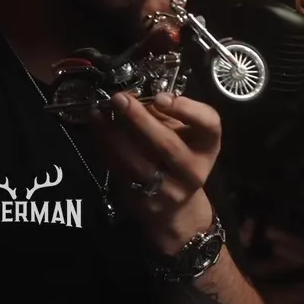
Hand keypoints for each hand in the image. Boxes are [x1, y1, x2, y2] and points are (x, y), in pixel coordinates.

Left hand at [90, 92, 222, 253]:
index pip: (209, 124)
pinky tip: (95, 134)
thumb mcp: (182, 133)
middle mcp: (193, 170)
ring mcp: (169, 191)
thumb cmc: (177, 156)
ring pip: (137, 162)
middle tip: (118, 99)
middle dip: (139, 119)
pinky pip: (119, 174)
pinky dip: (104, 151)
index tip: (160, 97)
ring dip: (112, 135)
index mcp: (207, 146)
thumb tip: (134, 95)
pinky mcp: (144, 203)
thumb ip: (165, 114)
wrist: (175, 208)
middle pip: (167, 144)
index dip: (186, 108)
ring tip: (97, 113)